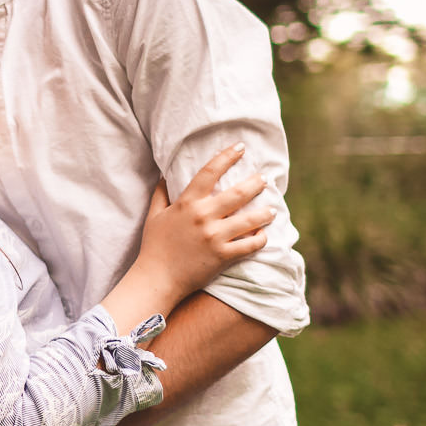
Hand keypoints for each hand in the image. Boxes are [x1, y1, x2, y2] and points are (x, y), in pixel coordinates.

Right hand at [137, 141, 274, 302]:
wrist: (157, 278)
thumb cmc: (154, 246)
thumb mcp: (153, 215)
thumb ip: (161, 193)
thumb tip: (165, 175)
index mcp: (186, 204)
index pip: (210, 172)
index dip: (227, 156)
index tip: (240, 147)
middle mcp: (203, 217)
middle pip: (238, 193)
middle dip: (255, 183)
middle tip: (264, 179)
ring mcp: (214, 237)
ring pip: (249, 219)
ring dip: (264, 212)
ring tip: (271, 210)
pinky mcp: (223, 256)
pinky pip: (250, 245)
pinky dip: (260, 239)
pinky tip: (263, 235)